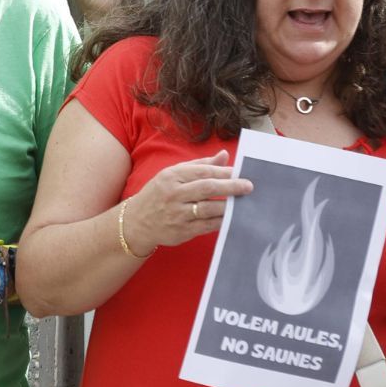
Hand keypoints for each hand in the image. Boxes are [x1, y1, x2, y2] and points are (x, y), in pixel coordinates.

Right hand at [123, 150, 252, 254]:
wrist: (136, 222)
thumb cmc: (159, 194)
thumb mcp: (172, 174)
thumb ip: (199, 165)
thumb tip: (224, 155)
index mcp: (171, 176)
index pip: (202, 171)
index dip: (223, 172)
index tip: (239, 172)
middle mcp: (173, 194)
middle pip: (207, 188)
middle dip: (231, 187)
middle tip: (248, 187)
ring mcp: (177, 214)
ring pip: (209, 208)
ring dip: (229, 206)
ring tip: (243, 203)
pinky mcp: (182, 231)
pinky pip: (208, 225)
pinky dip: (222, 221)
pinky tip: (232, 218)